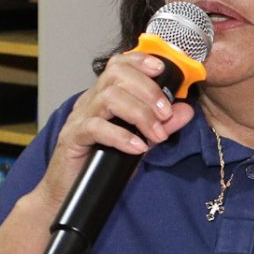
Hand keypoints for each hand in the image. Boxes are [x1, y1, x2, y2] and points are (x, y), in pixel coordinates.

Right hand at [30, 51, 196, 215]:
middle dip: (148, 91)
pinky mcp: (72, 138)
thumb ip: (161, 124)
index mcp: (103, 96)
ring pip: (109, 98)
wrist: (67, 192)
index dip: (139, 61)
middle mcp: (90, 101)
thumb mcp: (139, 141)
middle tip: (166, 114)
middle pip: (116, 76)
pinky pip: (96, 128)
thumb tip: (186, 110)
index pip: (118, 65)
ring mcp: (79, 118)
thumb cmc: (101, 165)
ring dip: (140, 114)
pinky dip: (121, 136)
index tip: (161, 69)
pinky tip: (138, 148)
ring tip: (157, 135)